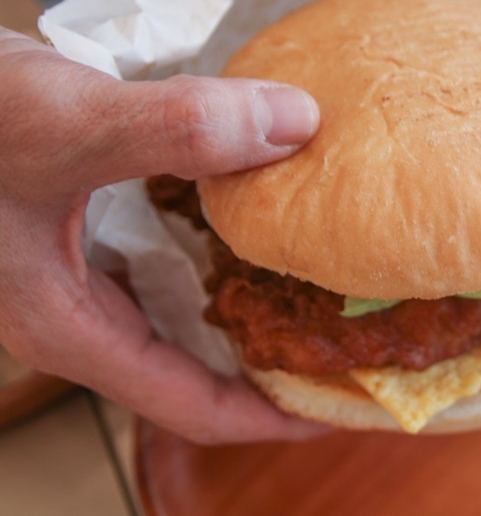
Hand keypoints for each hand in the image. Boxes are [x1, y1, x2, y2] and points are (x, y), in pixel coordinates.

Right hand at [0, 27, 322, 443]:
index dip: (277, 416)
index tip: (347, 403)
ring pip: (181, 317)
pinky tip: (255, 227)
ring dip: (249, 309)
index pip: (196, 408)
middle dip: (275, 364)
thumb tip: (301, 124)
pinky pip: (163, 266)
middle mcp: (78, 316)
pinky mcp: (81, 235)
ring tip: (322, 290)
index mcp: (73, 328)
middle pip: (197, 369)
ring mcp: (76, 278)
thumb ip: (182, 128)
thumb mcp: (69, 123)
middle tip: (351, 342)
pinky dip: (216, 256)